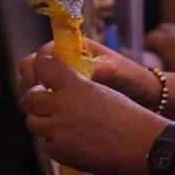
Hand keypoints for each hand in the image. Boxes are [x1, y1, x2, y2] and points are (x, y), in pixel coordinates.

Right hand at [20, 39, 158, 109]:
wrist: (144, 98)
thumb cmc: (133, 79)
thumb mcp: (122, 73)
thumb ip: (106, 71)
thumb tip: (93, 71)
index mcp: (75, 50)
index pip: (43, 55)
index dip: (36, 68)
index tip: (40, 84)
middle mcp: (65, 65)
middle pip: (31, 73)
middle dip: (31, 87)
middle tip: (40, 102)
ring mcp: (63, 85)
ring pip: (34, 92)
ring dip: (35, 102)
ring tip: (46, 115)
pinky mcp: (64, 102)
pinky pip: (45, 107)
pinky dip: (44, 114)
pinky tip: (52, 124)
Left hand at [20, 54, 163, 174]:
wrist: (140, 143)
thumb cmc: (127, 114)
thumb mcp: (100, 90)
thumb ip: (75, 87)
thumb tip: (54, 88)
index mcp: (74, 84)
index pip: (42, 66)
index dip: (39, 69)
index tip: (42, 73)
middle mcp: (62, 104)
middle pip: (28, 99)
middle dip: (33, 100)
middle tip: (43, 101)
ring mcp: (58, 129)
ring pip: (32, 123)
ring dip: (42, 121)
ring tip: (59, 122)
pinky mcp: (59, 151)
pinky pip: (46, 144)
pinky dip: (55, 142)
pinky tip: (73, 140)